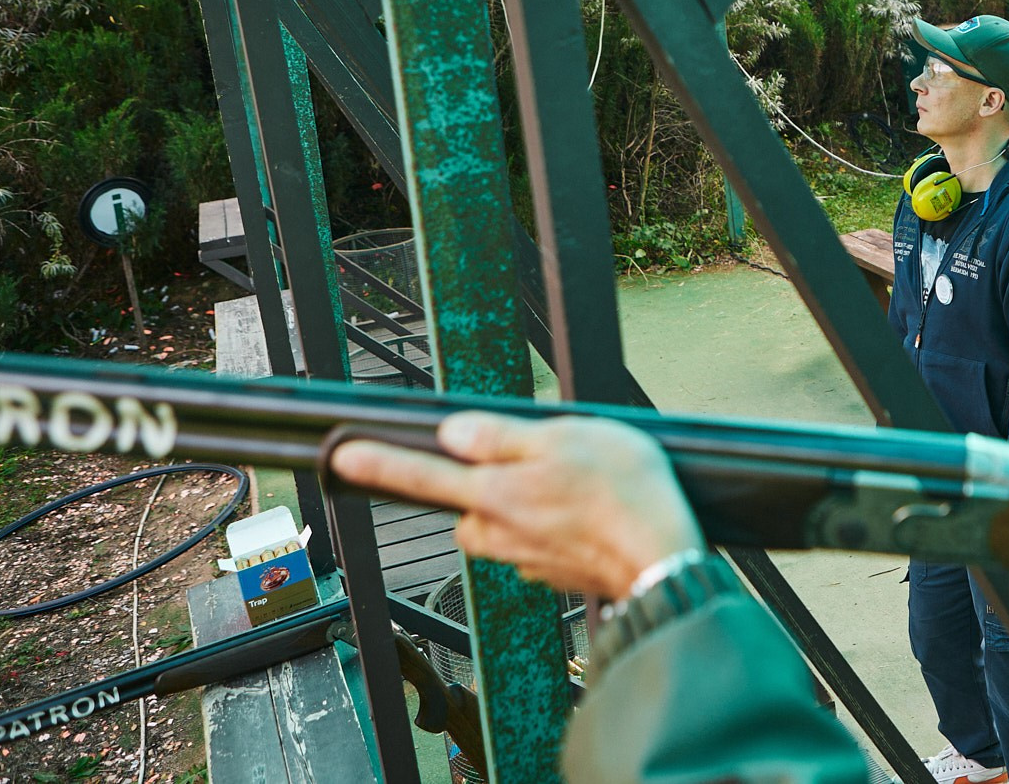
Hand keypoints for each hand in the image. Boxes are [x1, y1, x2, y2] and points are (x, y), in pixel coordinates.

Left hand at [329, 413, 702, 598]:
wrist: (666, 562)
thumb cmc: (627, 496)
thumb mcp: (566, 437)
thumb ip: (503, 436)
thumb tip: (454, 434)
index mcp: (495, 495)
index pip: (422, 475)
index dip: (379, 463)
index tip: (342, 456)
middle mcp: (501, 534)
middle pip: (467, 507)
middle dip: (483, 486)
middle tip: (535, 461)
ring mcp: (527, 560)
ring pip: (503, 527)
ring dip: (522, 506)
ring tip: (575, 485)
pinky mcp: (553, 574)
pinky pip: (536, 545)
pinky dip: (553, 529)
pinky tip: (590, 516)